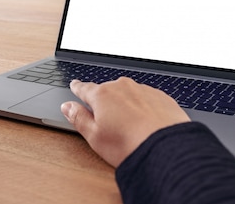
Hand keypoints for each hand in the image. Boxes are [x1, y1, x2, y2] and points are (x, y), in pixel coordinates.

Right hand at [61, 77, 190, 166]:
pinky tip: (146, 123)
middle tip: (106, 118)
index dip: (78, 88)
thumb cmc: (129, 145)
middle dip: (105, 100)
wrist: (166, 149)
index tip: (75, 85)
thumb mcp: (94, 136)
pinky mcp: (161, 97)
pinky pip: (146, 99)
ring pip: (128, 94)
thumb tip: (67, 107)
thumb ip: (78, 118)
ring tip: (129, 125)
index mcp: (102, 95)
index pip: (85, 88)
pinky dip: (143, 108)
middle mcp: (122, 87)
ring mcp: (143, 90)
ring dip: (125, 104)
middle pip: (107, 91)